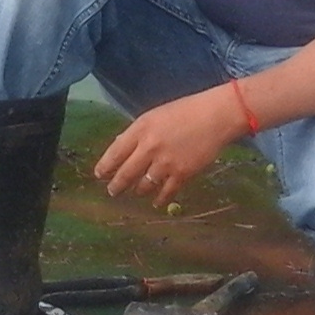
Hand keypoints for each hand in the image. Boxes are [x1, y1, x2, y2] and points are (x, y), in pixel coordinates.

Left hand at [94, 85, 248, 207]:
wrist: (216, 117)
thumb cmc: (185, 111)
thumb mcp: (155, 116)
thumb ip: (138, 133)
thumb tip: (122, 149)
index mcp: (141, 129)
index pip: (115, 152)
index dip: (105, 167)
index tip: (99, 175)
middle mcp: (149, 148)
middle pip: (126, 174)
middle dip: (116, 185)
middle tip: (112, 191)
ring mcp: (165, 163)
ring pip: (144, 185)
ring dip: (138, 191)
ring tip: (136, 192)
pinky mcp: (182, 174)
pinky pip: (165, 193)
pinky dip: (159, 199)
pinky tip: (156, 202)